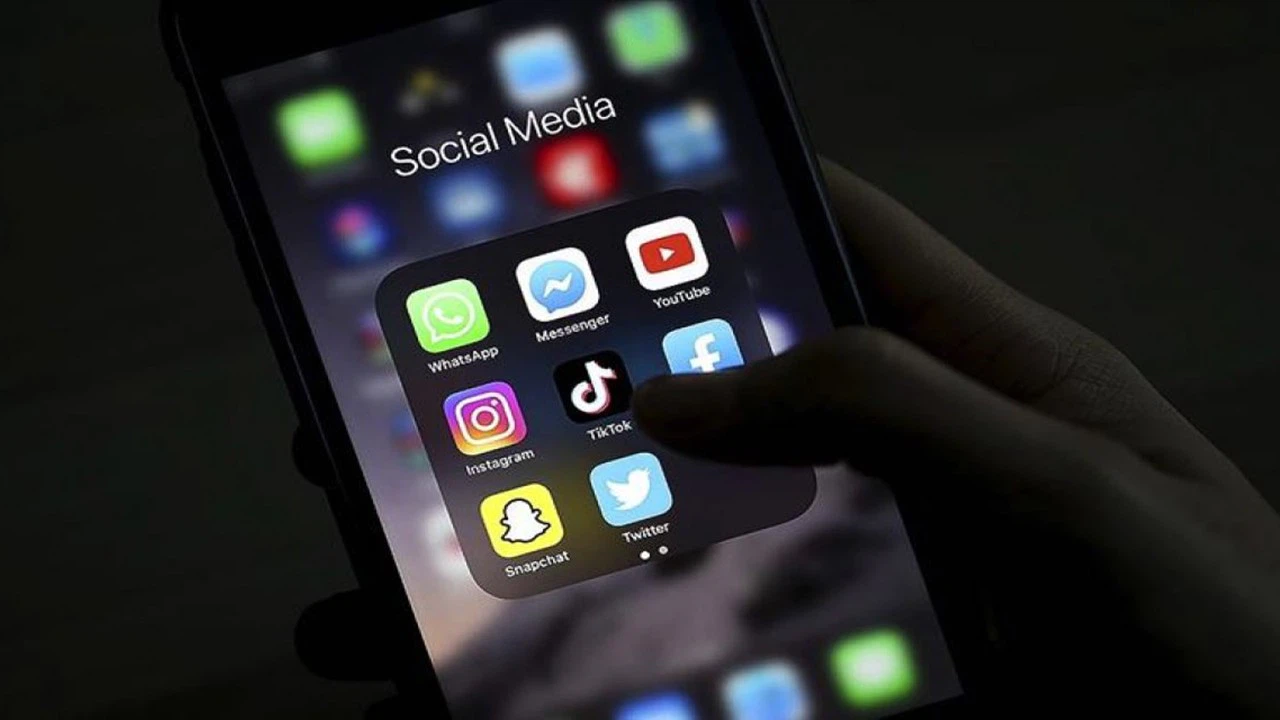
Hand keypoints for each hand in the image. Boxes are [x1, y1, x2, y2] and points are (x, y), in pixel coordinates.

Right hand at [633, 160, 1279, 715]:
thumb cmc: (1222, 617)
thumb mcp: (1054, 485)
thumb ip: (887, 409)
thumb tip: (697, 387)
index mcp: (1007, 355)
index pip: (860, 236)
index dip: (758, 202)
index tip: (644, 221)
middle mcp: (961, 426)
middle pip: (806, 350)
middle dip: (706, 347)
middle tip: (594, 365)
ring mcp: (940, 522)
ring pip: (794, 460)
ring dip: (714, 462)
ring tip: (616, 465)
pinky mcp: (925, 607)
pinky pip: (811, 562)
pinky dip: (744, 557)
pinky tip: (691, 567)